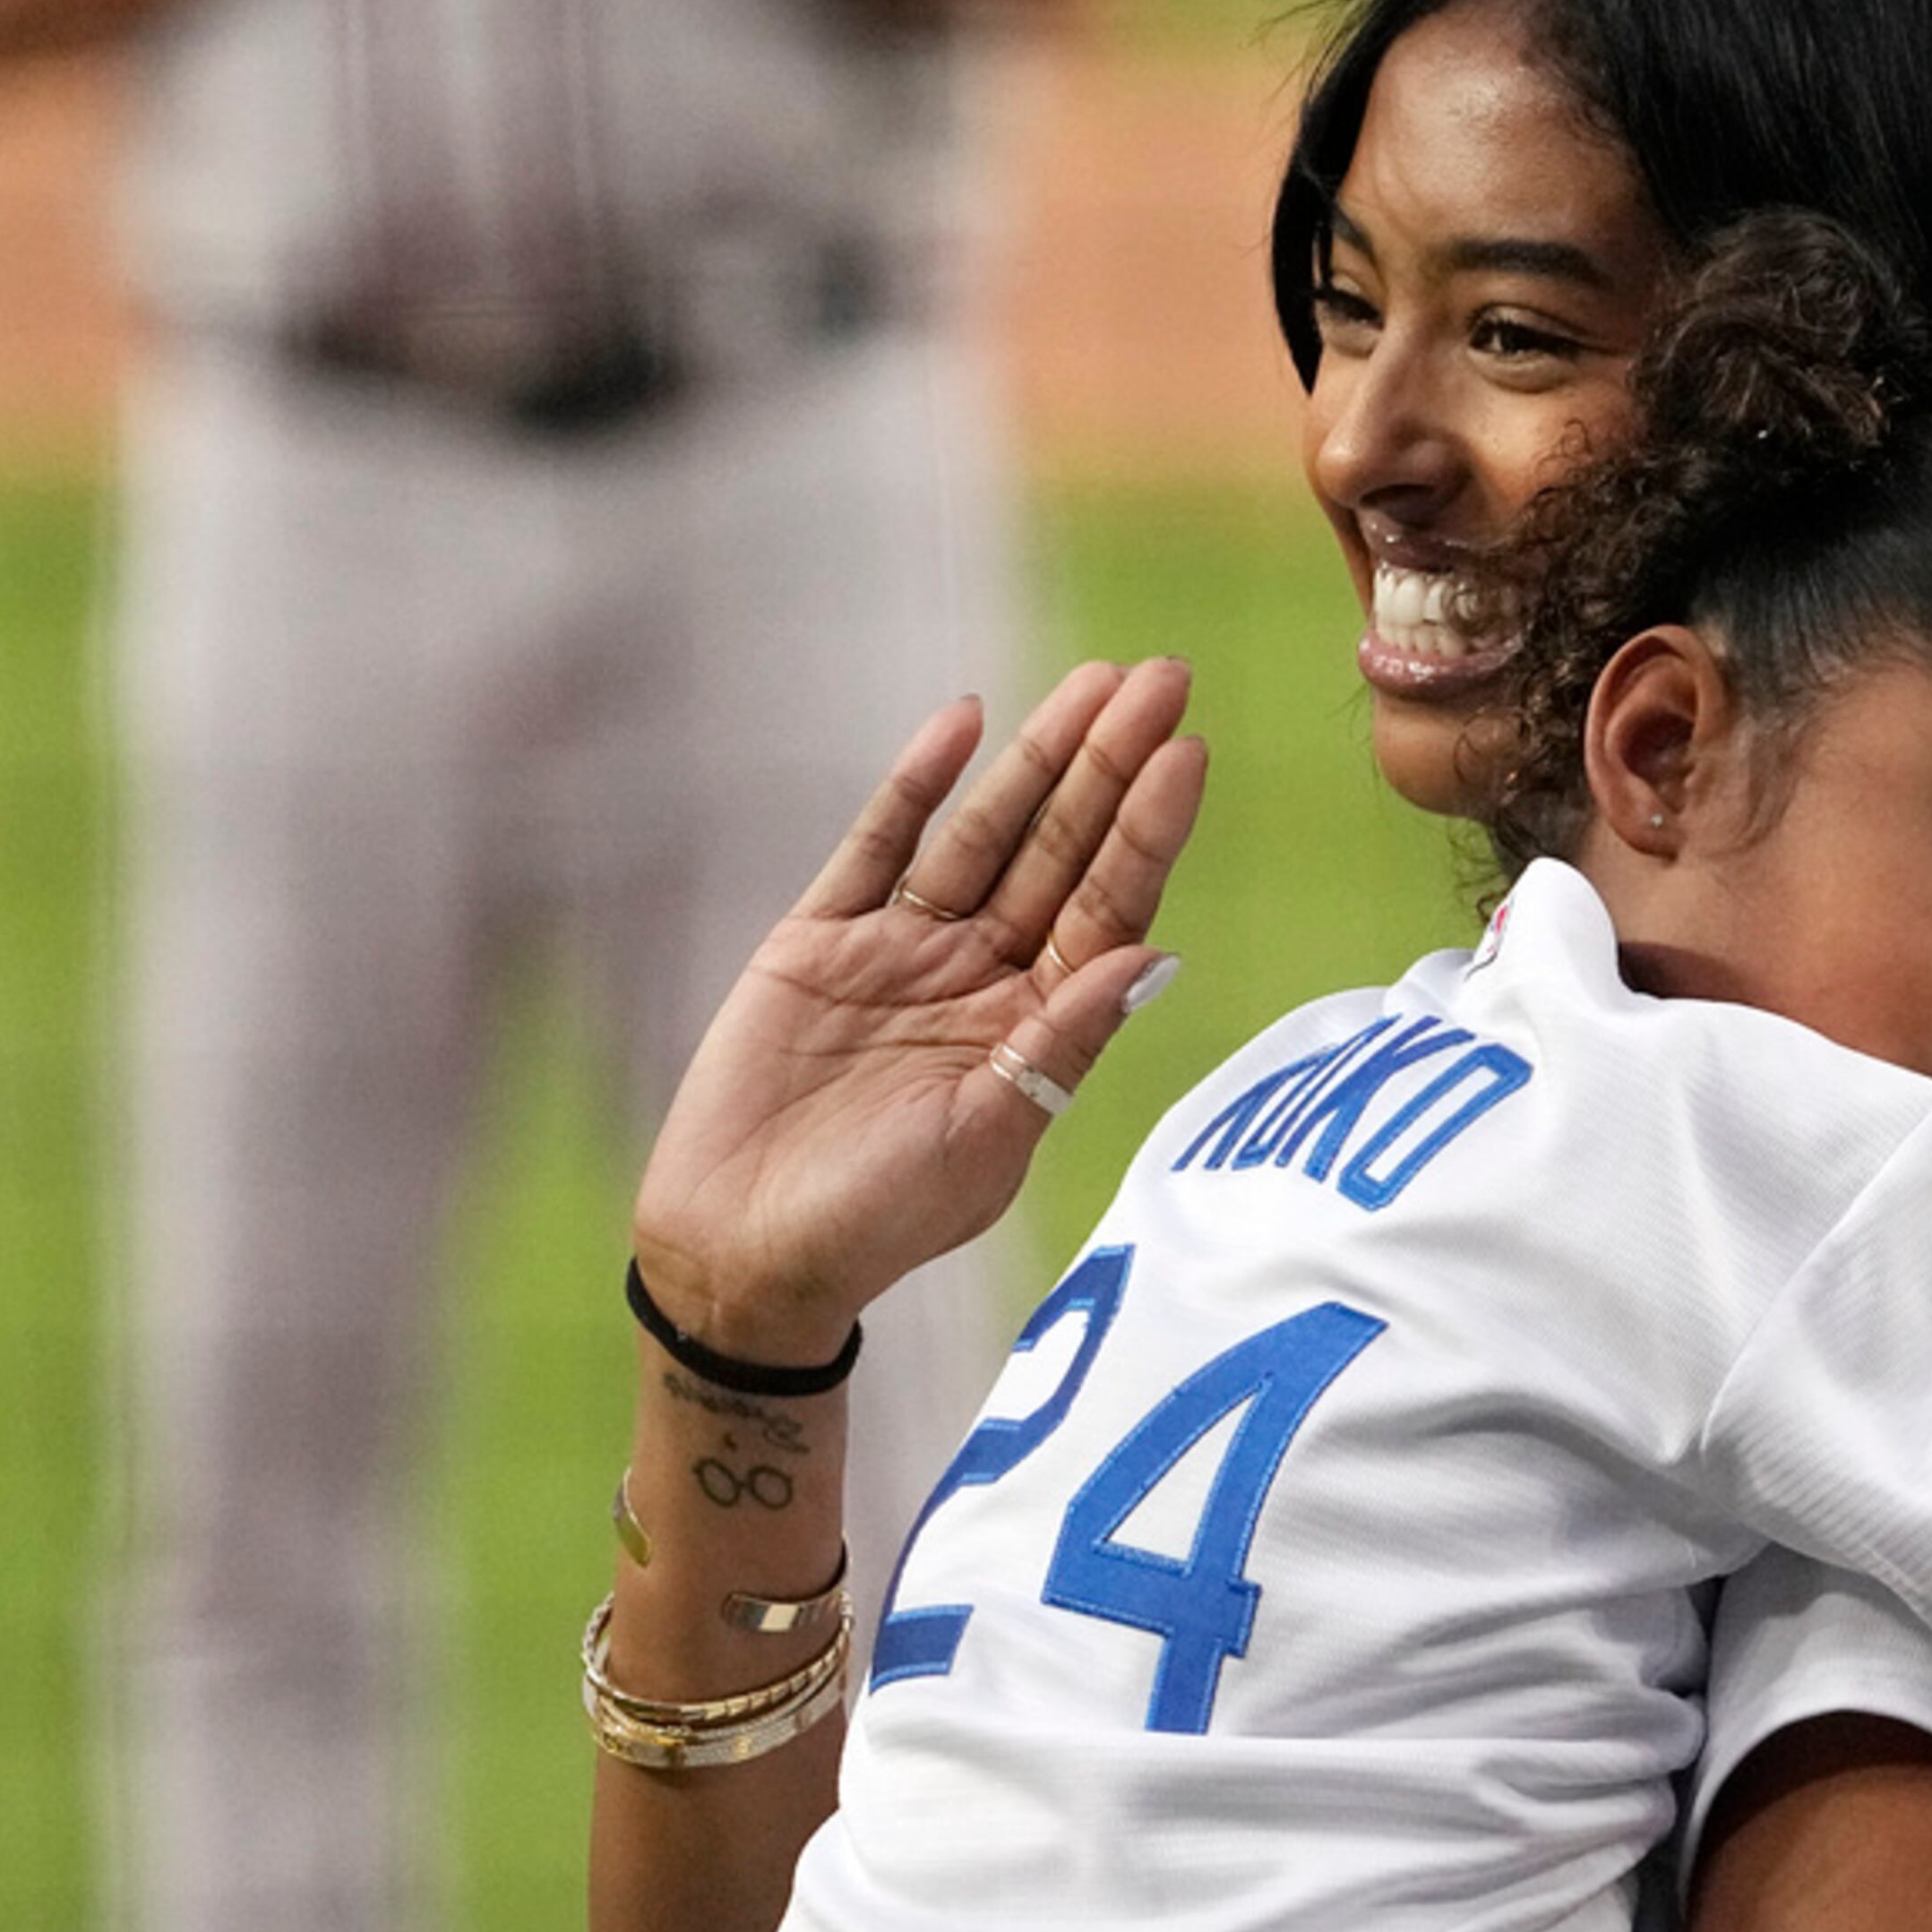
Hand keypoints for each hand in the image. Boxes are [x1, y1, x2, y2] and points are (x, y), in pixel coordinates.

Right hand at [630, 661, 1206, 1361]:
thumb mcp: (984, 1140)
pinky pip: (879, 844)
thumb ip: (1059, 1046)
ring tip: (1096, 683)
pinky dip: (918, 784)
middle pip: (1062, 849)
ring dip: (1037, 757)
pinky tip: (965, 720)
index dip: (1148, 830)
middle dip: (1110, 764)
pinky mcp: (820, 940)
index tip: (1189, 754)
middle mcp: (981, 975)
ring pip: (985, 832)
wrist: (743, 1253)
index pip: (1109, 907)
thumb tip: (1150, 957)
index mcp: (1036, 1027)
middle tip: (1163, 678)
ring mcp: (903, 950)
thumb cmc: (876, 1221)